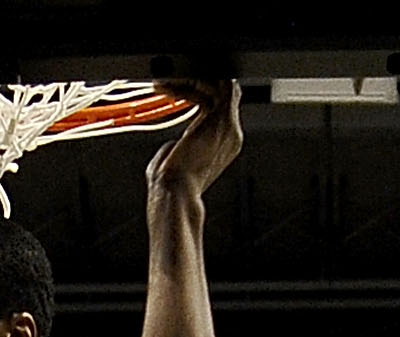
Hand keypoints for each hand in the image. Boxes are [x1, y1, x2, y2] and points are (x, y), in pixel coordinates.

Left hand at [147, 80, 242, 203]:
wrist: (175, 194)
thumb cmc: (172, 186)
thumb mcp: (174, 159)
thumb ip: (178, 145)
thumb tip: (173, 143)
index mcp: (223, 145)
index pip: (219, 105)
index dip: (198, 92)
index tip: (174, 89)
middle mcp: (231, 135)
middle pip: (222, 91)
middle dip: (195, 82)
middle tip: (170, 82)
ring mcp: (230, 127)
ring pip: (220, 84)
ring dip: (193, 79)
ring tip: (168, 83)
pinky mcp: (223, 119)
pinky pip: (220, 84)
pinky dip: (198, 79)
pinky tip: (176, 84)